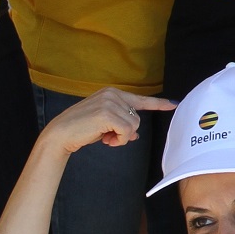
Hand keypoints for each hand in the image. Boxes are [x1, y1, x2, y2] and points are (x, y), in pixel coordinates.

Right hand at [39, 88, 173, 155]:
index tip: (173, 104)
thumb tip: (135, 133)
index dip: (158, 103)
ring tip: (105, 137)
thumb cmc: (81, 129)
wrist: (61, 134)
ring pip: (133, 126)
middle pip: (137, 118)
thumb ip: (121, 124)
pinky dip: (119, 141)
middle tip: (108, 137)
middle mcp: (112, 94)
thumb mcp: (105, 125)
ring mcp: (109, 102)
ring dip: (121, 137)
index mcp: (112, 93)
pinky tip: (105, 140)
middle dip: (125, 132)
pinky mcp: (107, 113)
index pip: (140, 99)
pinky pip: (127, 132)